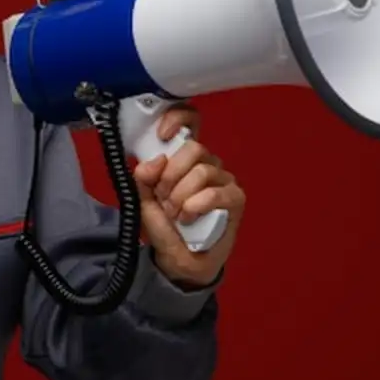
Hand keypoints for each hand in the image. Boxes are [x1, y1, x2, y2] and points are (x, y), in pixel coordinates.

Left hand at [132, 105, 245, 287]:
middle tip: (163, 198)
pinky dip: (197, 205)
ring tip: (174, 213)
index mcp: (184, 158)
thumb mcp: (143, 201)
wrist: (179, 260)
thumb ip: (143, 179)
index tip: (162, 134)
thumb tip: (156, 161)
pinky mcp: (236, 199)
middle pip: (194, 148)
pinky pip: (217, 193)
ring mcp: (224, 180)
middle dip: (171, 176)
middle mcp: (207, 164)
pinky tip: (188, 218)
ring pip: (203, 171)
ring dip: (181, 195)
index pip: (191, 121)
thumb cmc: (165, 227)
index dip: (179, 119)